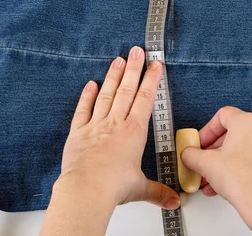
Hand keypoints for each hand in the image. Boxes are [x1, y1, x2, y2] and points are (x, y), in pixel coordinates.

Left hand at [57, 46, 179, 209]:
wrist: (87, 188)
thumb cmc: (114, 186)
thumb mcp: (140, 188)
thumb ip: (158, 192)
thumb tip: (174, 202)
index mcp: (134, 131)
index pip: (146, 99)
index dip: (151, 80)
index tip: (155, 65)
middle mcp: (115, 123)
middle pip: (127, 90)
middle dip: (134, 68)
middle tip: (137, 50)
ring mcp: (96, 125)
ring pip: (106, 94)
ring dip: (113, 76)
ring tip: (118, 60)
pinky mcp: (78, 133)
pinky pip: (83, 110)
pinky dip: (87, 96)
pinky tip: (90, 84)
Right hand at [181, 107, 251, 235]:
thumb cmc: (242, 180)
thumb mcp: (205, 163)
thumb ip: (191, 154)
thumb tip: (188, 154)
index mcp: (246, 122)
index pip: (222, 115)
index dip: (206, 130)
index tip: (199, 143)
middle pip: (230, 134)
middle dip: (211, 150)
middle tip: (201, 160)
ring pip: (239, 150)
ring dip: (220, 162)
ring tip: (207, 178)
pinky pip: (248, 161)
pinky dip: (233, 169)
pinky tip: (220, 186)